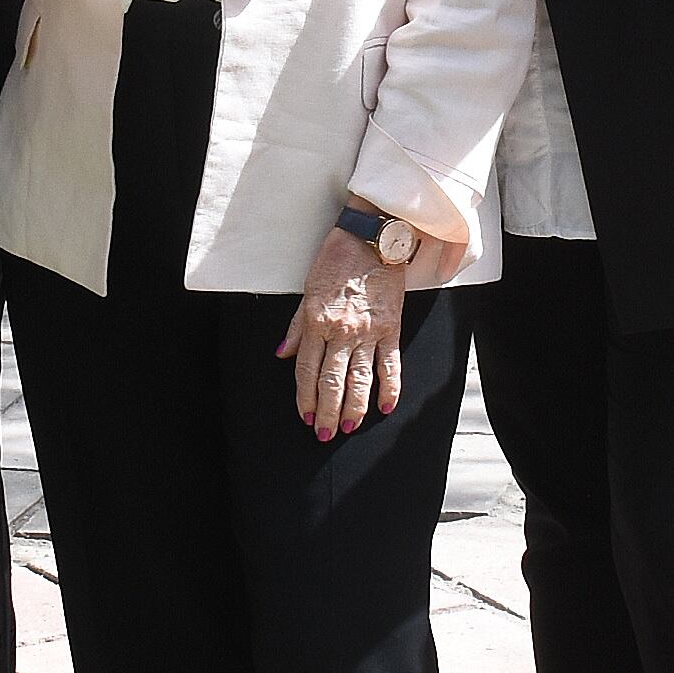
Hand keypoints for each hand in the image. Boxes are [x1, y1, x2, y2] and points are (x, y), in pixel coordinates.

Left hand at [277, 226, 413, 439]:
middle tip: (324, 433)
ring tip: (347, 426)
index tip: (304, 416)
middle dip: (326, 411)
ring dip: (354, 407)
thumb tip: (282, 354)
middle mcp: (341, 331)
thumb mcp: (307, 290)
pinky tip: (385, 407)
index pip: (307, 369)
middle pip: (332, 381)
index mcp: (317, 321)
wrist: (372, 239)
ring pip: (359, 379)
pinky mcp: (391, 328)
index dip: (304, 396)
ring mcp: (368, 331)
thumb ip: (296, 326)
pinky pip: (390, 364)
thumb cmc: (336, 260)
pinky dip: (390, 388)